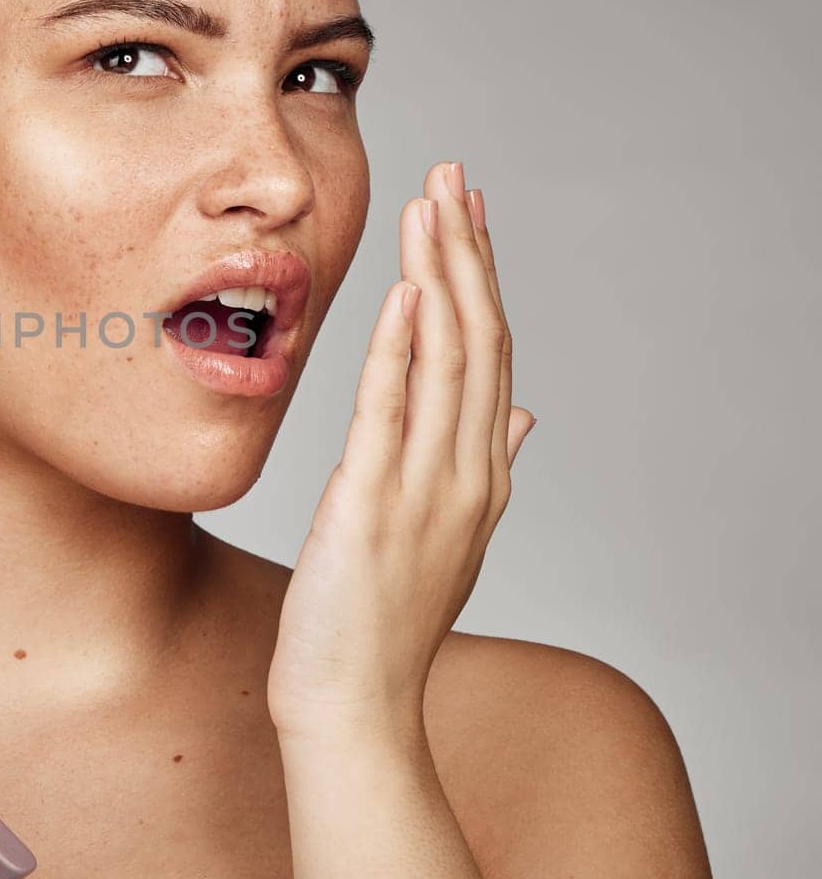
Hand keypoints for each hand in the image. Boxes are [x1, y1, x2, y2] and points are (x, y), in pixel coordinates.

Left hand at [268, 160, 535, 746]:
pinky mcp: (372, 507)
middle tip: (455, 173)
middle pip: (479, 341)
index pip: (491, 355)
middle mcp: (467, 474)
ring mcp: (426, 491)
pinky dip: (402, 351)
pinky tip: (407, 295)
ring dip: (443, 277)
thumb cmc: (383, 618)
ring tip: (434, 204)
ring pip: (447, 363)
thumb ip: (482, 463)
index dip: (483, 278)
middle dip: (467, 252)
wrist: (353, 705)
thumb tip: (523, 410)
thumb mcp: (445, 534)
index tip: (470, 212)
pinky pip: (393, 415)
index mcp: (481, 475)